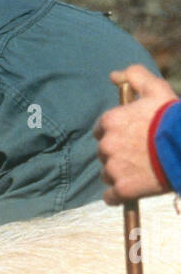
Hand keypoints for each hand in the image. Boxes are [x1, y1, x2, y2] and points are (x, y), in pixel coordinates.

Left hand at [94, 65, 177, 203]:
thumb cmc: (172, 117)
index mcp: (111, 121)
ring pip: (107, 174)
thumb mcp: (156, 89)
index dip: (116, 133)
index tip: (130, 136)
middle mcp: (107, 145)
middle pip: (104, 152)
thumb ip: (134, 76)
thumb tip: (113, 75)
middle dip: (118, 153)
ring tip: (141, 170)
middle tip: (140, 154)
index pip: (102, 129)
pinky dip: (119, 196)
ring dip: (119, 174)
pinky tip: (134, 190)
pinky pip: (111, 197)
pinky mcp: (122, 189)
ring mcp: (113, 169)